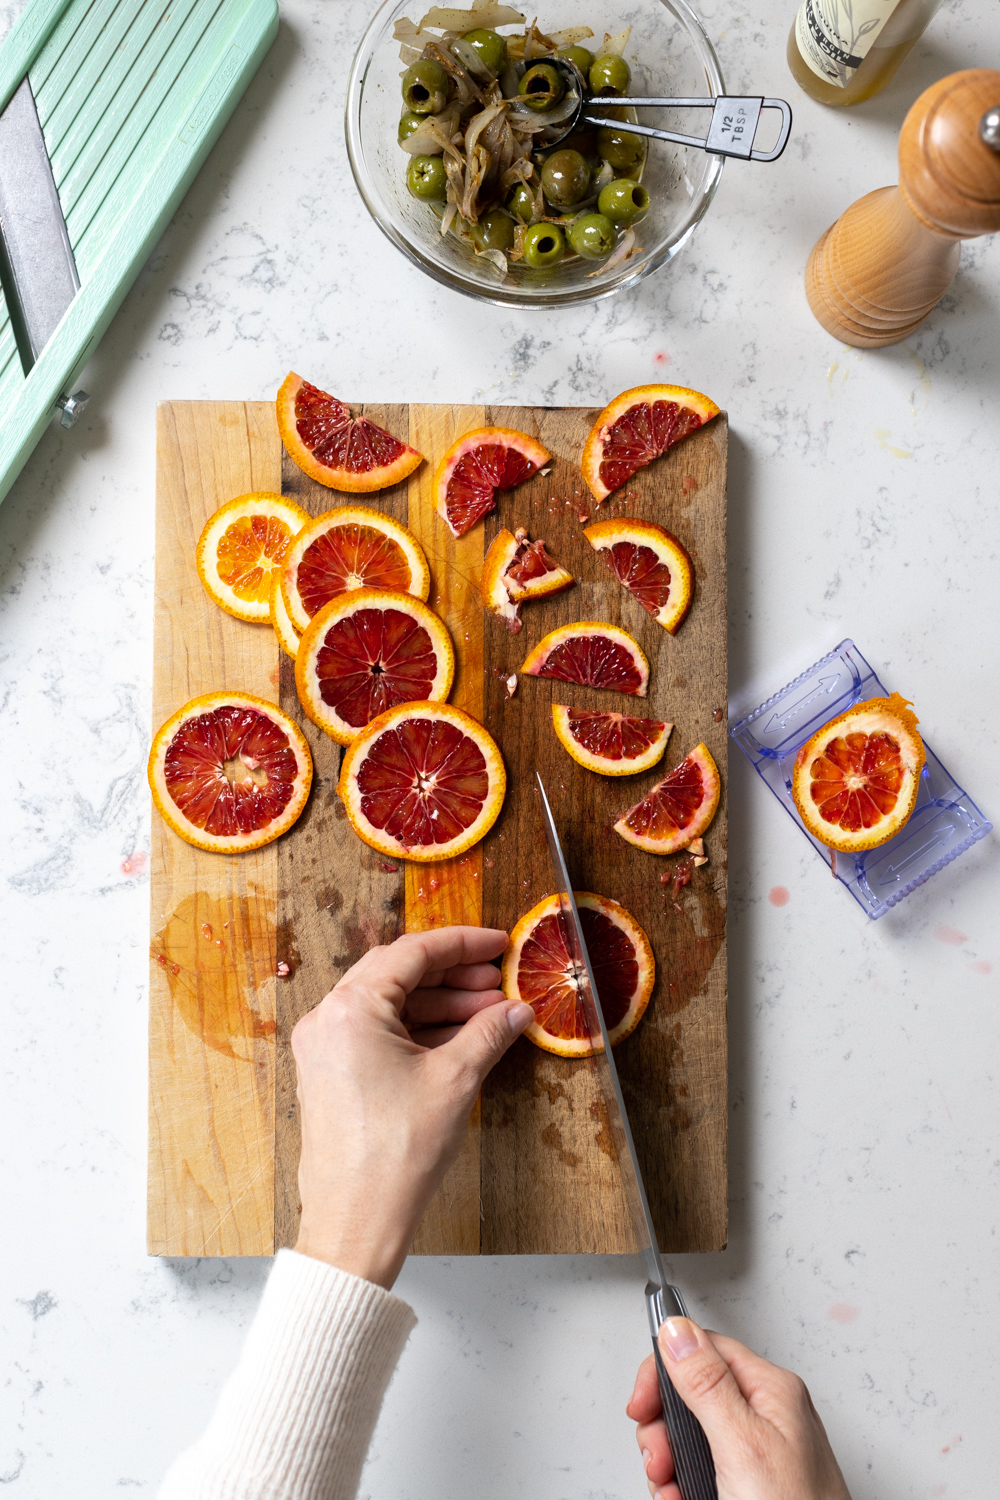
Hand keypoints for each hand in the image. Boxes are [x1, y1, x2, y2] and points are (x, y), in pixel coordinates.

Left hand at [292, 927, 532, 1289]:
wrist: (356, 1222)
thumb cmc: (397, 1153)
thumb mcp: (454, 1081)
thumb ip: (488, 1033)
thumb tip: (516, 1009)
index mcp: (351, 1009)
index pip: (413, 953)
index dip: (463, 945)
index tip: (498, 944)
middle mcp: (328, 1020)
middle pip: (397, 974)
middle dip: (452, 975)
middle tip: (497, 980)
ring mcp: (324, 1048)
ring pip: (388, 1005)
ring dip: (438, 1005)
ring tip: (489, 1012)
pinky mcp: (329, 1075)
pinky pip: (377, 1033)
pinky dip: (417, 1031)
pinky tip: (459, 1039)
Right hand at [627, 1317, 851, 1499]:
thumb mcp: (741, 1444)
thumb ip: (707, 1383)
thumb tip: (678, 1328)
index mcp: (771, 1389)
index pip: (704, 1348)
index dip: (664, 1372)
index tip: (641, 1405)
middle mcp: (769, 1413)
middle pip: (692, 1394)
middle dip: (664, 1428)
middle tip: (659, 1459)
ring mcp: (761, 1450)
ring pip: (693, 1435)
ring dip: (670, 1462)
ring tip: (671, 1488)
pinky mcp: (751, 1482)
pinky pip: (704, 1467)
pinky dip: (683, 1484)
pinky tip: (683, 1497)